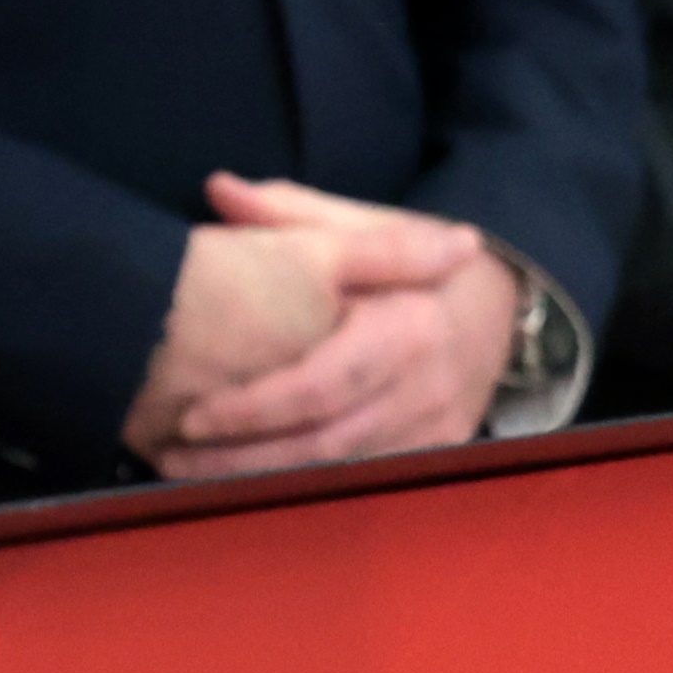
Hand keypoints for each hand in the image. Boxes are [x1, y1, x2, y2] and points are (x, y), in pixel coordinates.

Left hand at [120, 175, 482, 471]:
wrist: (499, 302)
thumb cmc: (416, 261)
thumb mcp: (364, 224)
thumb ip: (290, 210)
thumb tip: (218, 187)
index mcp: (405, 325)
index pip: (319, 385)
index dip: (254, 408)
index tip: (192, 417)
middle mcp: (424, 386)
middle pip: (324, 441)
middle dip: (243, 458)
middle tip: (173, 456)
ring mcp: (435, 427)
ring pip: (341, 472)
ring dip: (265, 480)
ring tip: (192, 475)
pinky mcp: (437, 452)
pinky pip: (366, 479)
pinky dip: (309, 485)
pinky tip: (252, 484)